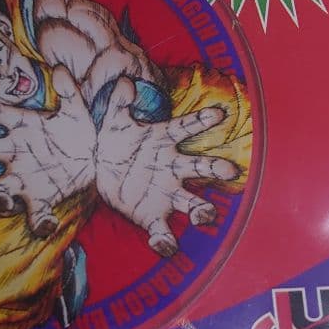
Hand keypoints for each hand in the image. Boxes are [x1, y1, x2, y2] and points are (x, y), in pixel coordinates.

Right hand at [0, 65, 96, 236]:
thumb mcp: (76, 111)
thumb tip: (61, 71)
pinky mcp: (40, 200)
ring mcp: (24, 178)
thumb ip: (68, 93)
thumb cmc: (78, 131)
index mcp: (21, 126)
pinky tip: (48, 223)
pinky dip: (40, 223)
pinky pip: (35, 215)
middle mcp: (15, 153)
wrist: (97, 160)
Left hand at [95, 77, 236, 256]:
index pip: (186, 128)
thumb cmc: (113, 142)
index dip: (202, 121)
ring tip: (204, 214)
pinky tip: (163, 245)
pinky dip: (164, 242)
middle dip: (214, 169)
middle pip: (198, 168)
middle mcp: (171, 168)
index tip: (218, 113)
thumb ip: (119, 102)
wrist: (97, 170)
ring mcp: (165, 194)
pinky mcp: (151, 217)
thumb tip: (124, 82)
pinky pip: (162, 232)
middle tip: (230, 170)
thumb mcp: (113, 121)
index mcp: (163, 141)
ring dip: (201, 210)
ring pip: (191, 203)